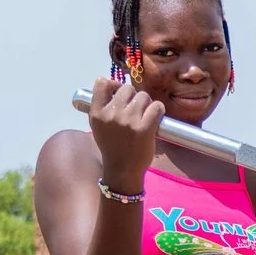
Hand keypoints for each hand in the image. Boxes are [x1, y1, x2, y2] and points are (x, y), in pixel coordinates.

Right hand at [86, 74, 163, 192]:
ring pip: (143, 96)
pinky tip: (156, 117)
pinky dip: (158, 110)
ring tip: (144, 116)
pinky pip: (156, 106)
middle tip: (136, 109)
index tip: (119, 93)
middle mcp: (111, 115)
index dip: (114, 84)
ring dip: (147, 104)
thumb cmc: (112, 146)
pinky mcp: (145, 128)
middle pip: (127, 89)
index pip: (102, 83)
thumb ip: (103, 106)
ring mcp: (128, 121)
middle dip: (134, 97)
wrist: (122, 170)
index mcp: (97, 113)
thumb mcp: (98, 126)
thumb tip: (114, 85)